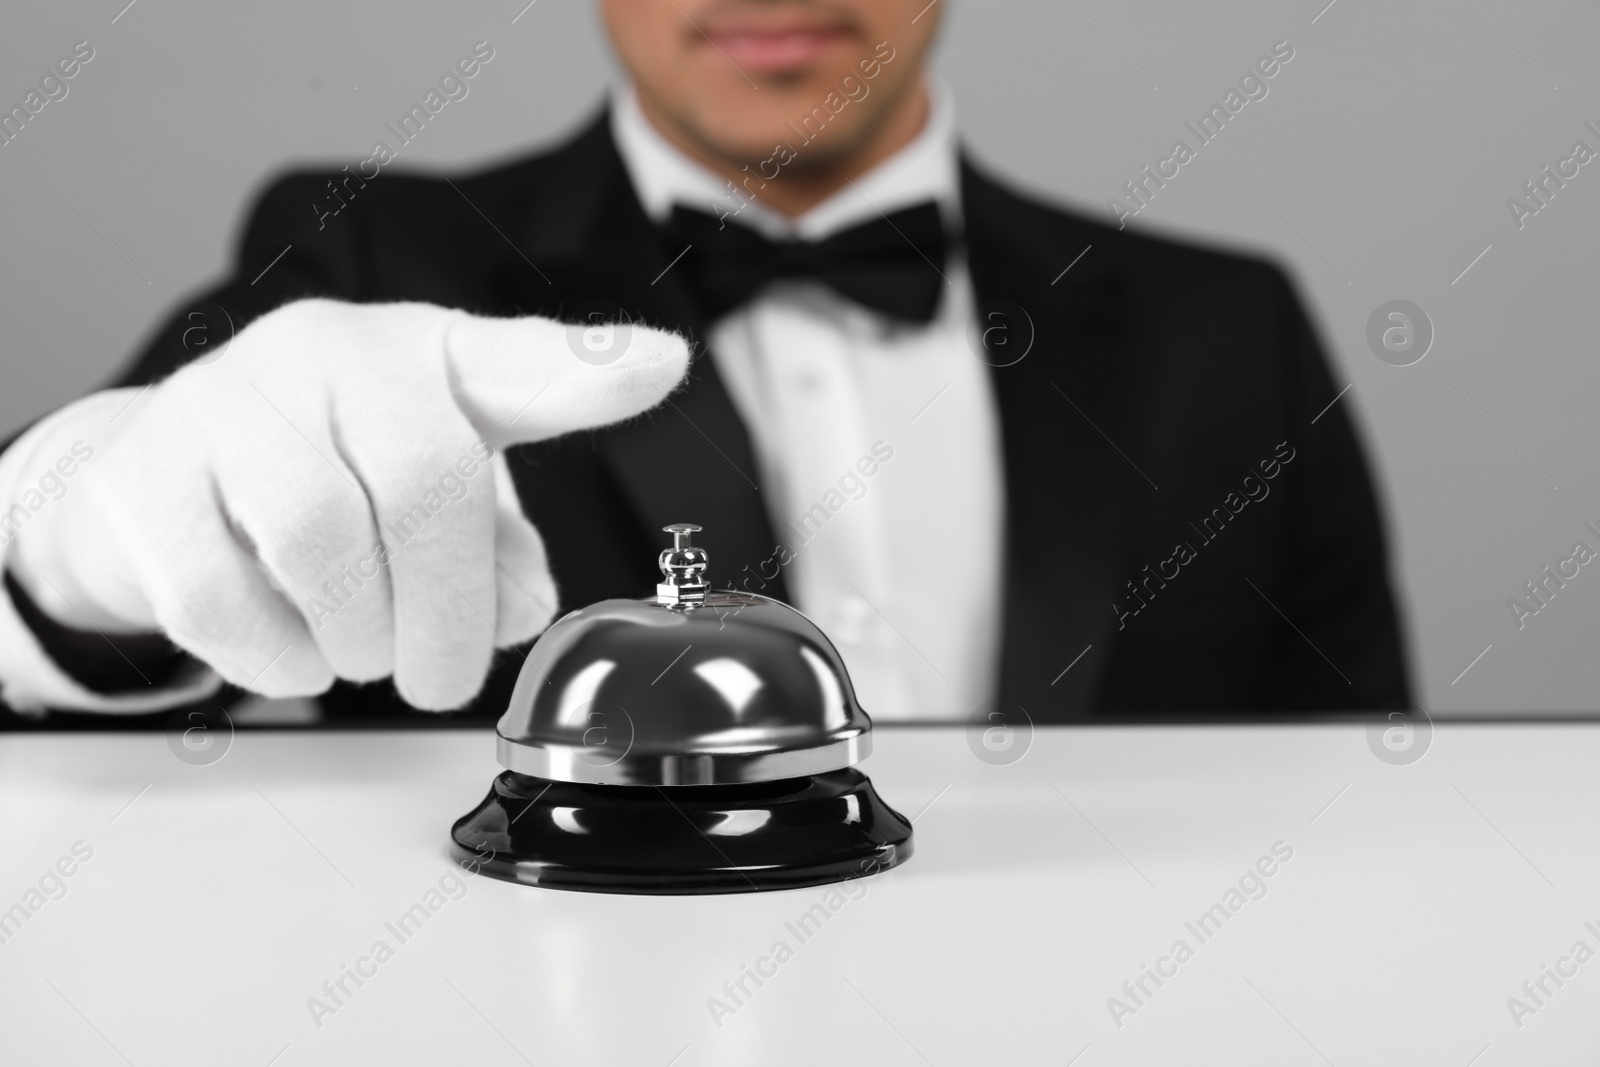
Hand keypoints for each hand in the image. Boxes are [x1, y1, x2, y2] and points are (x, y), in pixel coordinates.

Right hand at [8, 299, 689, 709]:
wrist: (155, 483)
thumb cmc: (327, 484)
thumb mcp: (429, 504)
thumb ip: (499, 555)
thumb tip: (523, 611)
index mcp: (423, 359)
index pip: (516, 361)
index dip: (588, 374)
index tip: (662, 369)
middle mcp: (329, 354)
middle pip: (425, 482)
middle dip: (450, 609)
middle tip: (444, 672)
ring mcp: (226, 401)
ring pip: (320, 535)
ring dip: (359, 633)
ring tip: (362, 649)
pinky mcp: (144, 475)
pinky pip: (222, 592)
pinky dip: (278, 654)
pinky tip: (297, 652)